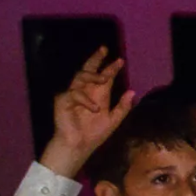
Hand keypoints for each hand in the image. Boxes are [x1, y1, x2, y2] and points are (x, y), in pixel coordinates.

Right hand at [39, 48, 135, 177]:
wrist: (79, 146)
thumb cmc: (94, 134)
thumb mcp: (113, 120)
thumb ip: (123, 107)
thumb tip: (132, 91)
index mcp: (97, 95)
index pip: (104, 77)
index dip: (111, 68)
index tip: (120, 61)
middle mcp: (84, 92)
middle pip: (88, 70)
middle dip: (96, 59)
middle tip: (104, 50)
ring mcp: (72, 94)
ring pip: (80, 77)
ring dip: (93, 75)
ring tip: (106, 78)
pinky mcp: (62, 101)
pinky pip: (74, 94)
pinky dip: (85, 100)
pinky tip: (95, 108)